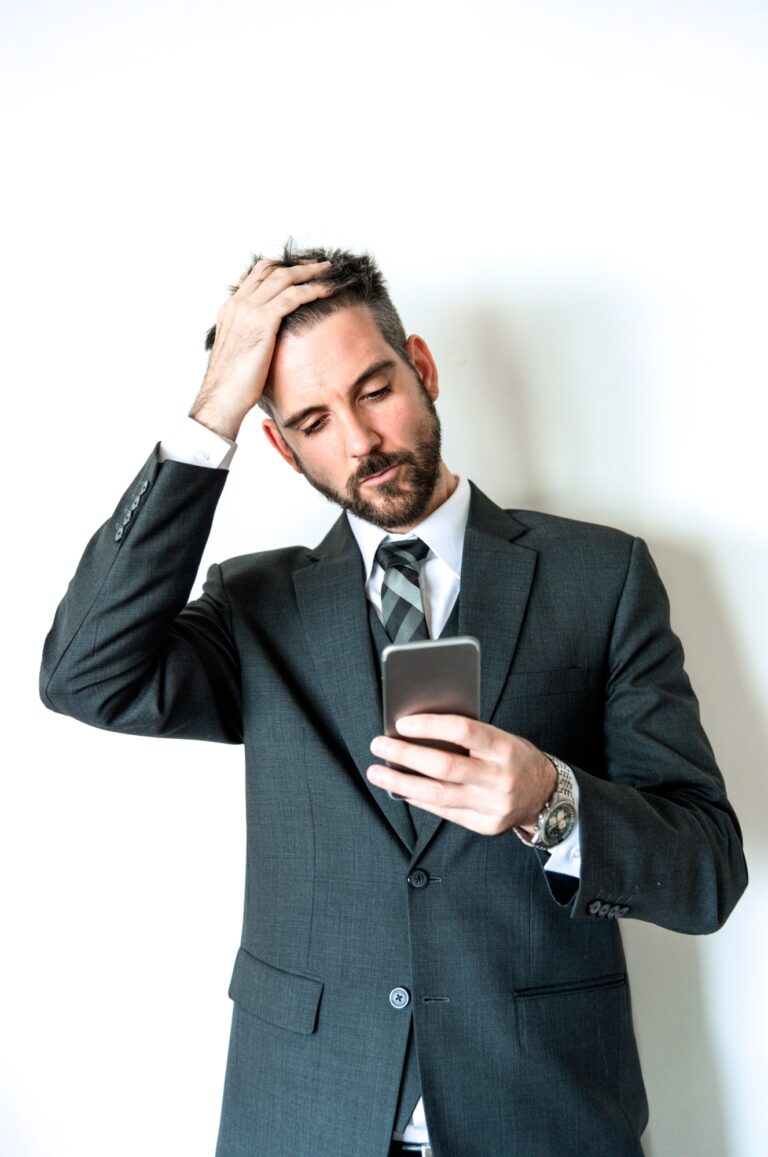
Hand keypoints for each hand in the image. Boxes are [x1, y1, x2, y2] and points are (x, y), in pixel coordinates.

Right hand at [190, 258, 334, 439]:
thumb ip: (252, 338)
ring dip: (309, 272)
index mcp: (230, 309)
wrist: (221, 397)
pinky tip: (328, 290)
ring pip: (283, 278)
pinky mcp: (262, 321)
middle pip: (270, 270)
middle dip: (297, 265)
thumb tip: (269, 342)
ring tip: (329, 271)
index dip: (278, 268)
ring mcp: (248, 310)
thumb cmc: (232, 385)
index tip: (298, 269)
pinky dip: (313, 289)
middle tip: (319, 265)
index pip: (254, 276)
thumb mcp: (241, 353)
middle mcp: (237, 304)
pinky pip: (293, 296)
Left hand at [366, 715, 556, 836]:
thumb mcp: (501, 739)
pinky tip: (400, 789)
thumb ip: (467, 737)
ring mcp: (492, 806)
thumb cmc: (515, 758)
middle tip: (379, 744)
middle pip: (444, 767)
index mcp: (505, 748)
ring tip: (377, 772)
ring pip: (437, 795)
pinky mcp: (485, 826)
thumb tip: (417, 731)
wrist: (546, 796)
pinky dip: (418, 799)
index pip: (463, 731)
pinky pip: (444, 812)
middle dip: (405, 755)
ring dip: (401, 782)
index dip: (430, 726)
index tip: (401, 723)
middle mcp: (500, 779)